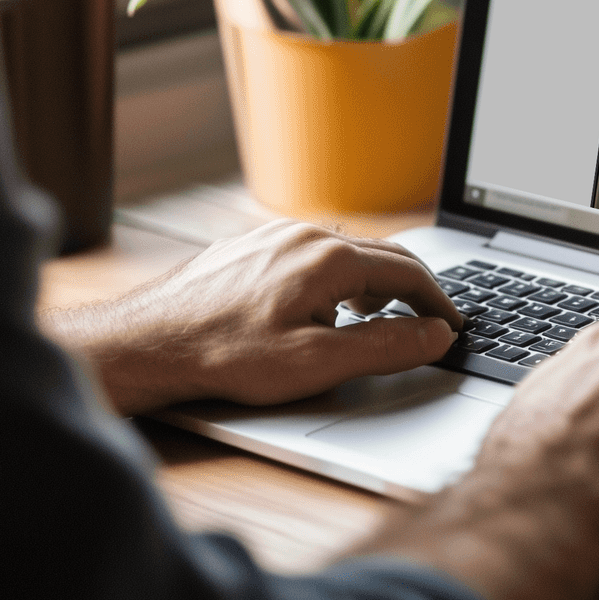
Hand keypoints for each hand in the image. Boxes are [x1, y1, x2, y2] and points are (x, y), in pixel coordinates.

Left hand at [45, 220, 460, 415]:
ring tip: (377, 318)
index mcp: (331, 259)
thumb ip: (385, 346)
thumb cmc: (223, 355)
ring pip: (347, 253)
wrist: (145, 343)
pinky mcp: (252, 245)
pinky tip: (322, 308)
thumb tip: (435, 334)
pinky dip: (338, 278)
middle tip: (429, 320)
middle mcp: (307, 235)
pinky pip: (313, 253)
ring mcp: (276, 236)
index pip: (409, 274)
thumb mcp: (316, 363)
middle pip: (383, 256)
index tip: (453, 324)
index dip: (438, 303)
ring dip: (374, 283)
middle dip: (412, 289)